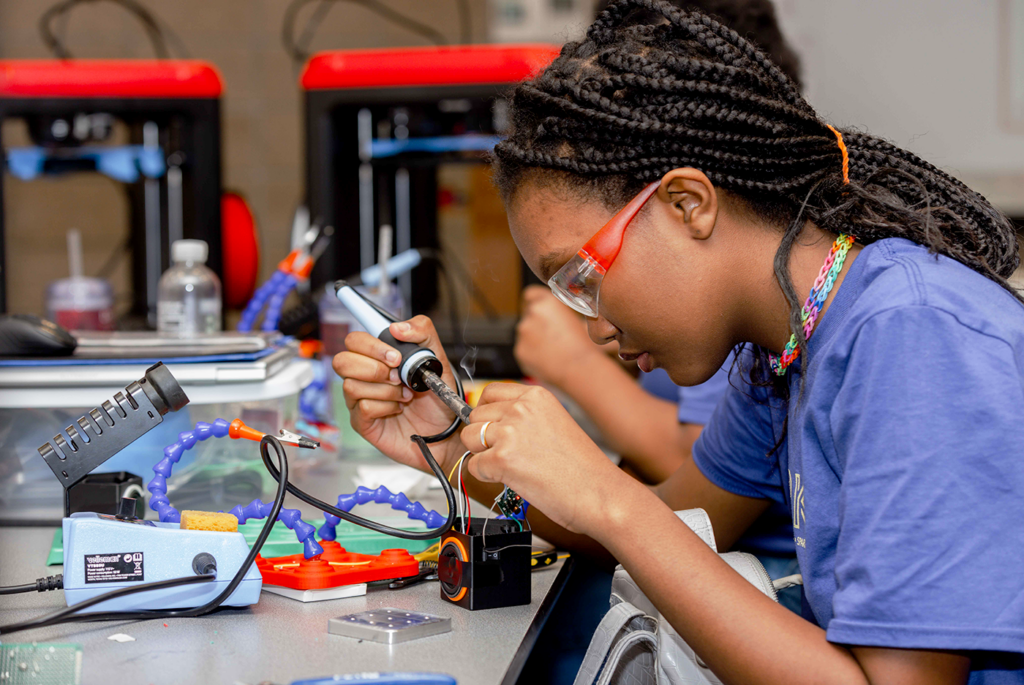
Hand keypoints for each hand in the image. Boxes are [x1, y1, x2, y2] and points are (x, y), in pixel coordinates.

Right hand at [333, 315, 462, 472]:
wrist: (446, 431)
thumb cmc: (437, 398)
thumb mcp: (438, 360)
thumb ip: (423, 333)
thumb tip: (397, 327)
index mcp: (377, 358)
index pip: (354, 340)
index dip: (370, 345)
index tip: (395, 356)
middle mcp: (364, 377)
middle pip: (342, 361)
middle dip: (373, 368)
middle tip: (398, 377)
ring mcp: (360, 400)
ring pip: (351, 385)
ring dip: (385, 390)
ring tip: (405, 396)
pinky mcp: (362, 422)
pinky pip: (363, 407)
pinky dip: (385, 407)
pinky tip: (398, 409)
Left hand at [459, 382, 637, 535]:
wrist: (600, 494)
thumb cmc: (583, 468)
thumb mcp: (555, 423)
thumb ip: (524, 417)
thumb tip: (492, 422)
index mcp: (536, 396)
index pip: (490, 392)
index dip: (487, 413)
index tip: (491, 426)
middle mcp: (521, 409)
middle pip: (476, 415)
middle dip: (483, 437)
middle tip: (507, 454)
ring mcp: (510, 432)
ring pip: (470, 439)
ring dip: (482, 455)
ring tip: (511, 467)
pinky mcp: (502, 459)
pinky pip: (474, 466)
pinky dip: (486, 477)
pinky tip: (512, 479)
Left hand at [514, 285, 607, 385]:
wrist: (578, 368)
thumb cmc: (584, 345)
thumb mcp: (578, 320)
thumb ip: (562, 314)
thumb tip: (561, 316)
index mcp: (547, 302)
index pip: (530, 294)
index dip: (535, 303)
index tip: (540, 311)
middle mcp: (532, 313)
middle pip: (528, 315)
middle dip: (536, 324)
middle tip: (552, 336)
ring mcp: (523, 332)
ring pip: (525, 333)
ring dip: (534, 339)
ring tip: (553, 351)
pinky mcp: (519, 350)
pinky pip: (524, 350)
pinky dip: (532, 355)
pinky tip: (547, 360)